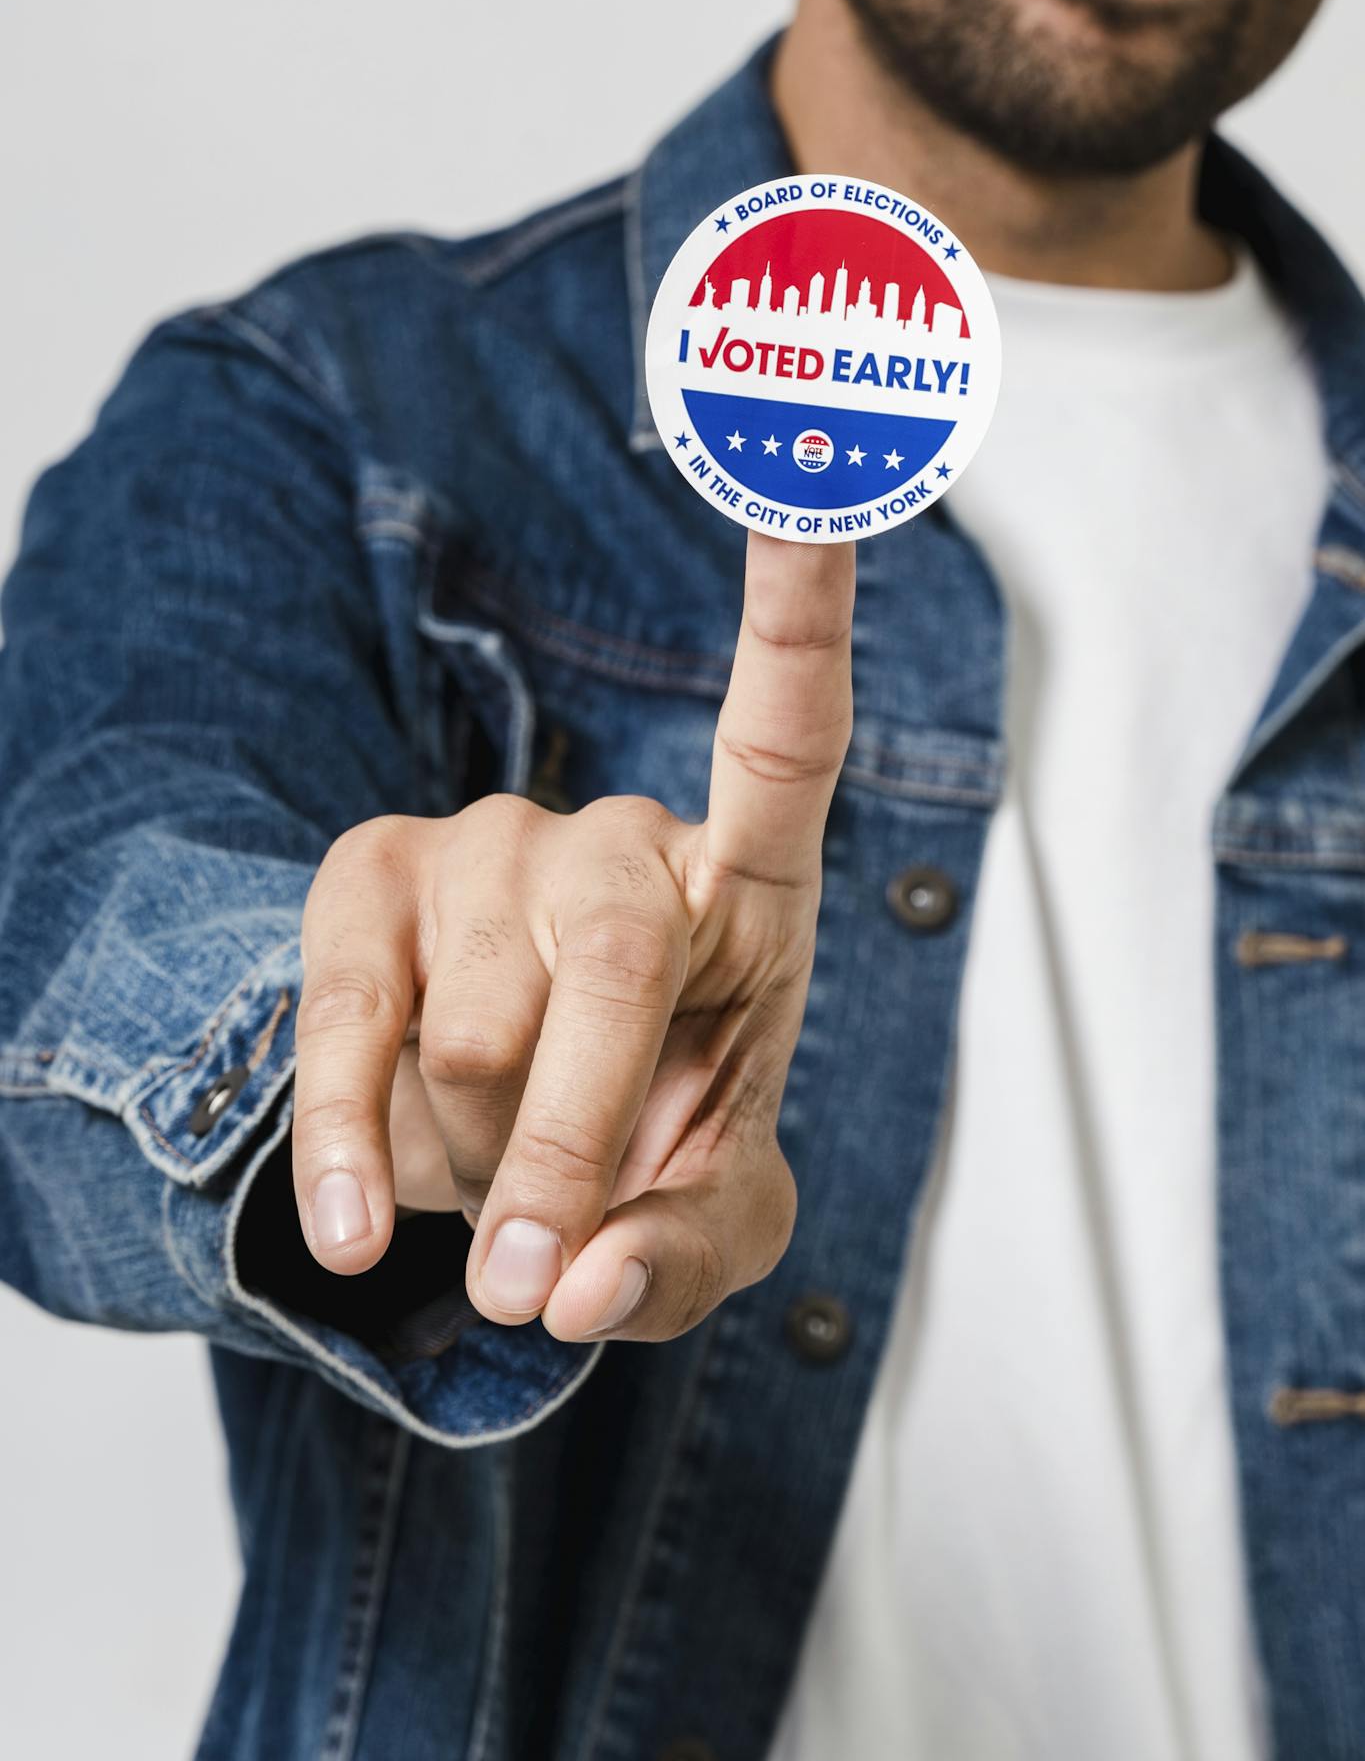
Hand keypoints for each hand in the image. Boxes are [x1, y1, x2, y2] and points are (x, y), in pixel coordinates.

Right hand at [291, 530, 854, 1340]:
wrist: (504, 1146)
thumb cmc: (648, 1150)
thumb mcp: (709, 1225)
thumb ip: (678, 1264)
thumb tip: (577, 1290)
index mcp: (746, 886)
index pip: (785, 730)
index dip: (801, 610)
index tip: (821, 471)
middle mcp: (618, 836)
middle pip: (610, 969)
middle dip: (574, 1140)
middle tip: (540, 1269)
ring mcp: (485, 844)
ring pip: (480, 1033)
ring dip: (485, 1156)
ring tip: (501, 1158)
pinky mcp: (366, 878)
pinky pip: (345, 1030)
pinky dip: (349, 1153)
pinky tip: (351, 1229)